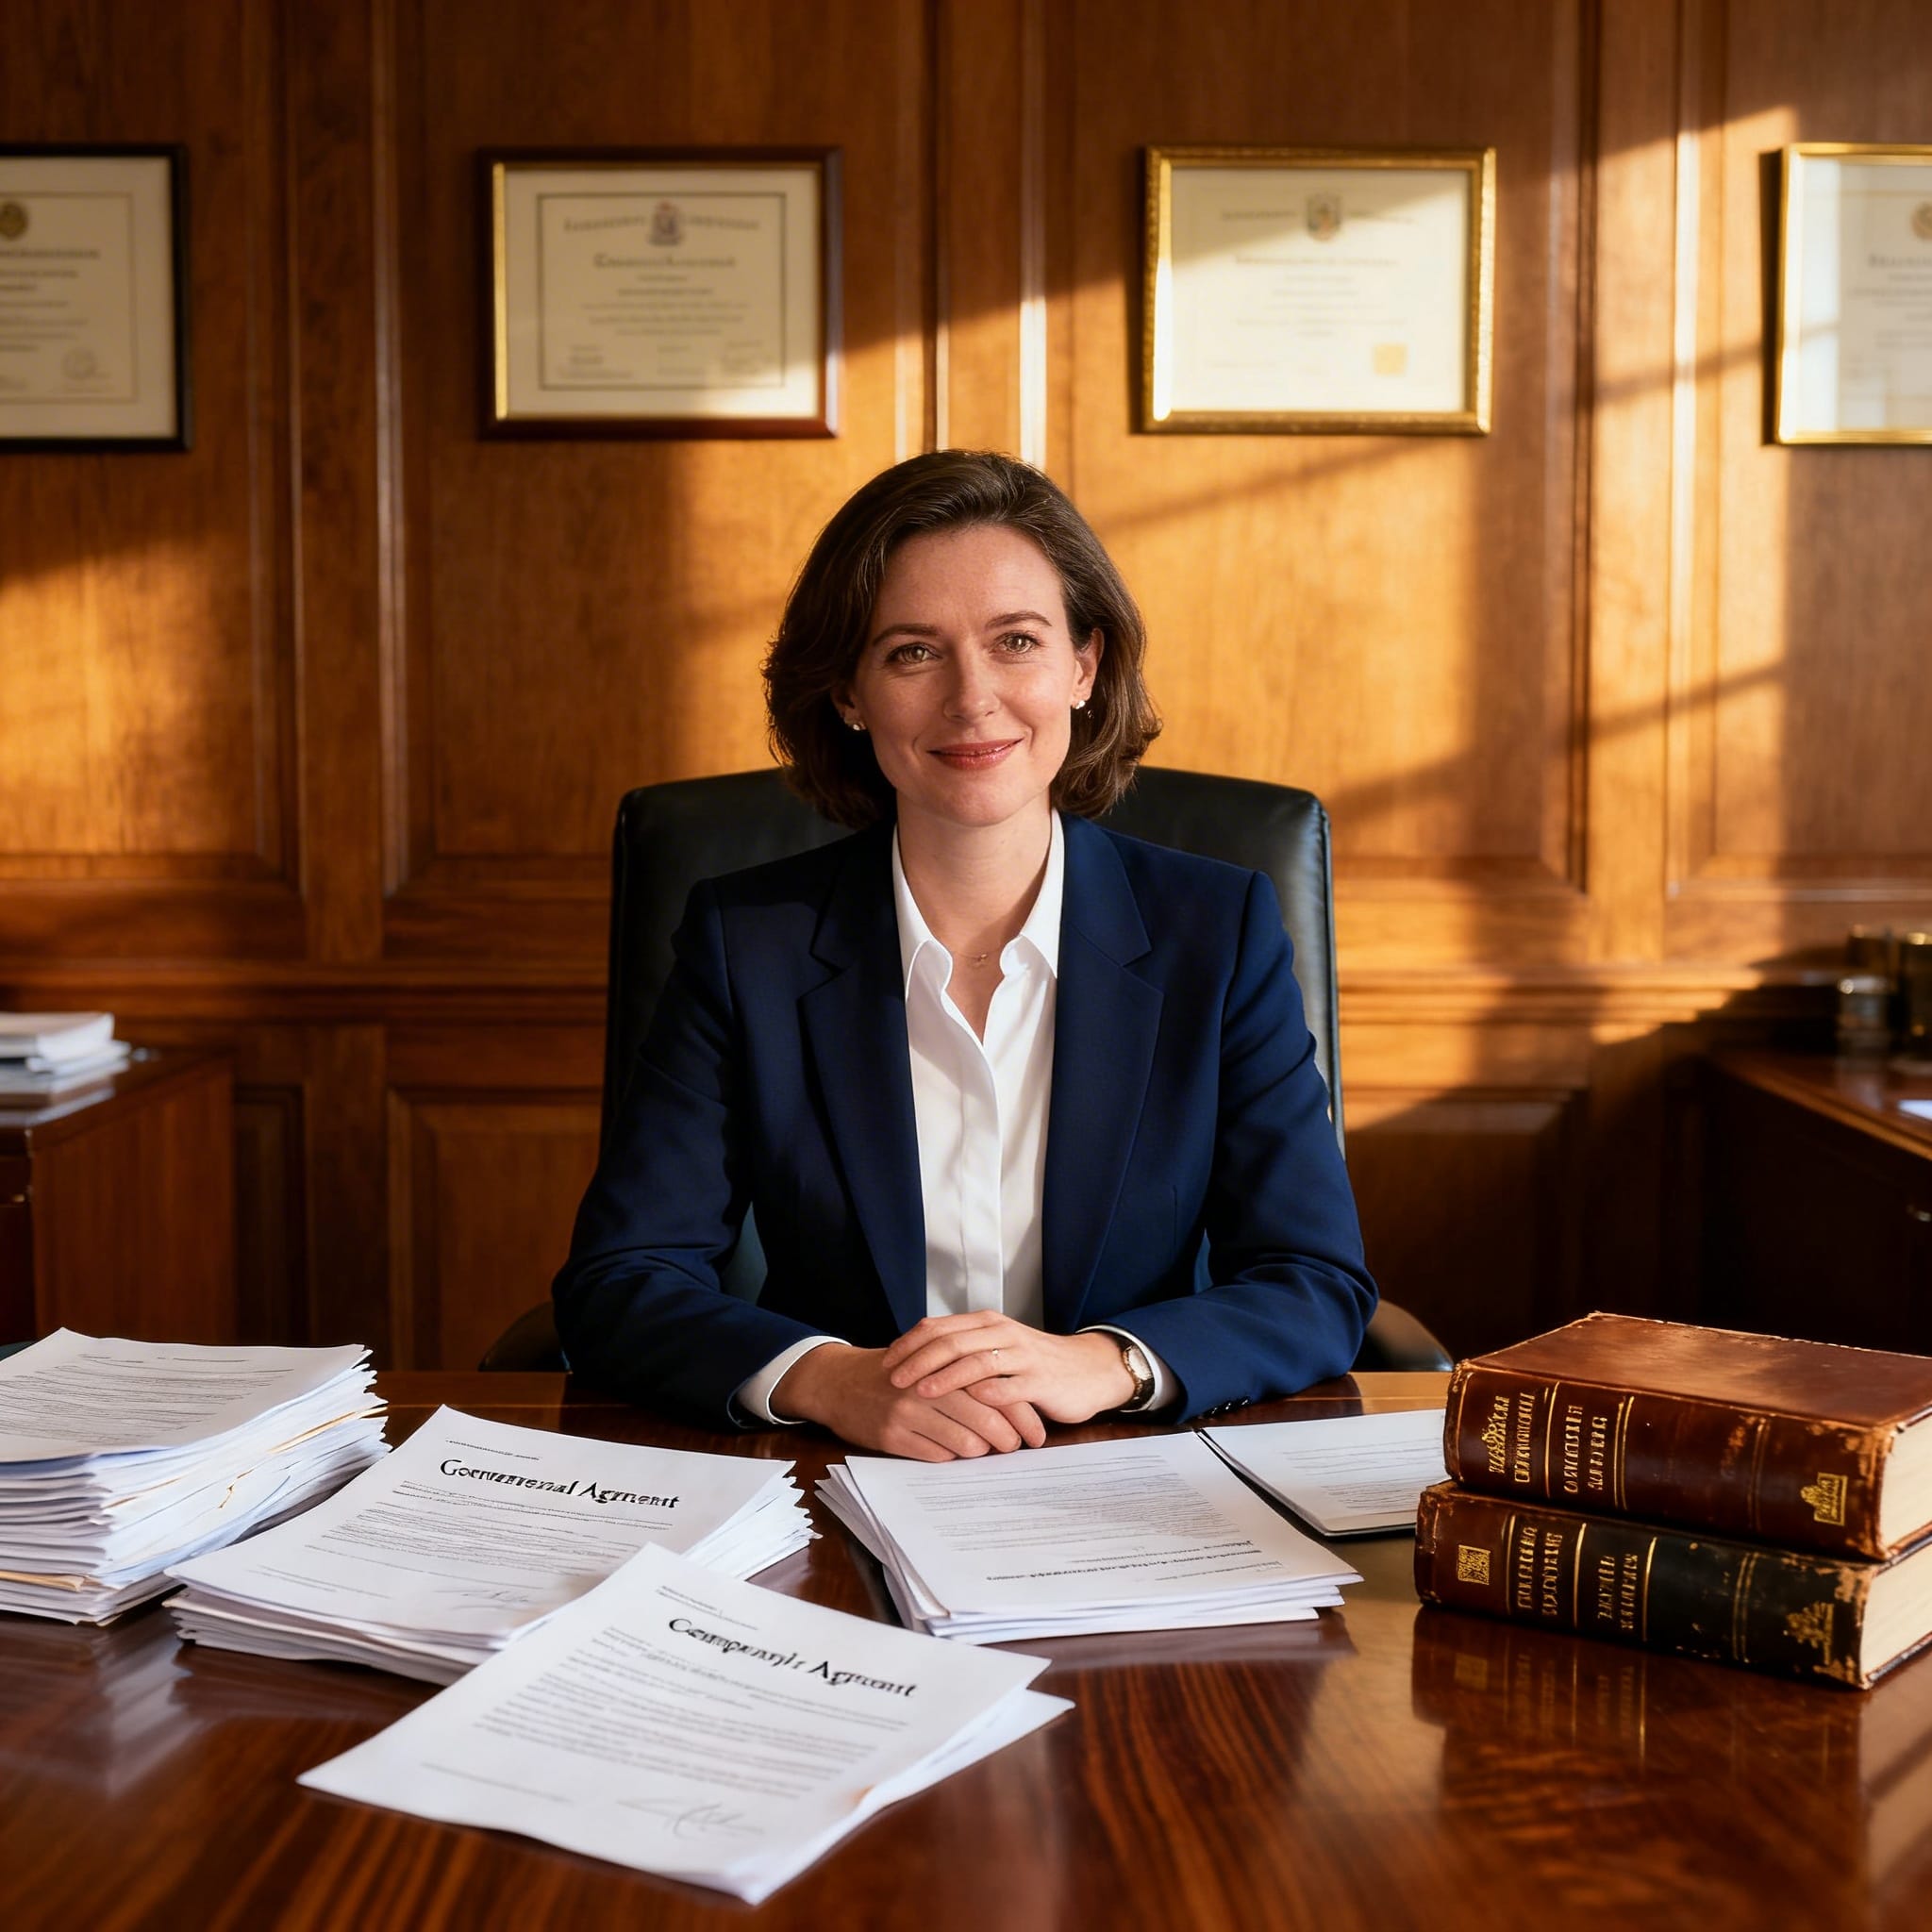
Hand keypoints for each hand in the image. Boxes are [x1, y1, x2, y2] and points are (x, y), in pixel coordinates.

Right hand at [771, 1343, 1047, 1462]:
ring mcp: (908, 1413)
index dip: (1022, 1415)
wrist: (840, 1382)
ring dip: (982, 1452)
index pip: (996, 1391)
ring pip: (964, 1444)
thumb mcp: (931, 1362)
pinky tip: (954, 1452)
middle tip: (1016, 1448)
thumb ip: (966, 1376)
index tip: (1035, 1433)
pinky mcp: (892, 1437)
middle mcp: (928, 1387)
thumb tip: (1013, 1404)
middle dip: (1009, 1440)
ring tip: (987, 1450)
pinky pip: (936, 1457)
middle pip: (986, 1419)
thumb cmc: (895, 1372)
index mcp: (943, 1363)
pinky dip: (951, 1457)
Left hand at [879, 1313, 1135, 1425]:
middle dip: (918, 1361)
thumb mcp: (997, 1347)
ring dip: (945, 1377)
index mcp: (987, 1323)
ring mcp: (1022, 1356)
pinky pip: (1009, 1387)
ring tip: (921, 1391)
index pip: (939, 1326)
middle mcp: (1003, 1334)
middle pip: (952, 1342)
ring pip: (976, 1361)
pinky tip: (968, 1405)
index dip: (909, 1344)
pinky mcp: (1041, 1381)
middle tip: (893, 1379)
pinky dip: (986, 1395)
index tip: (886, 1362)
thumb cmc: (1035, 1364)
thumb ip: (965, 1348)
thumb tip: (917, 1358)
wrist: (1089, 1370)